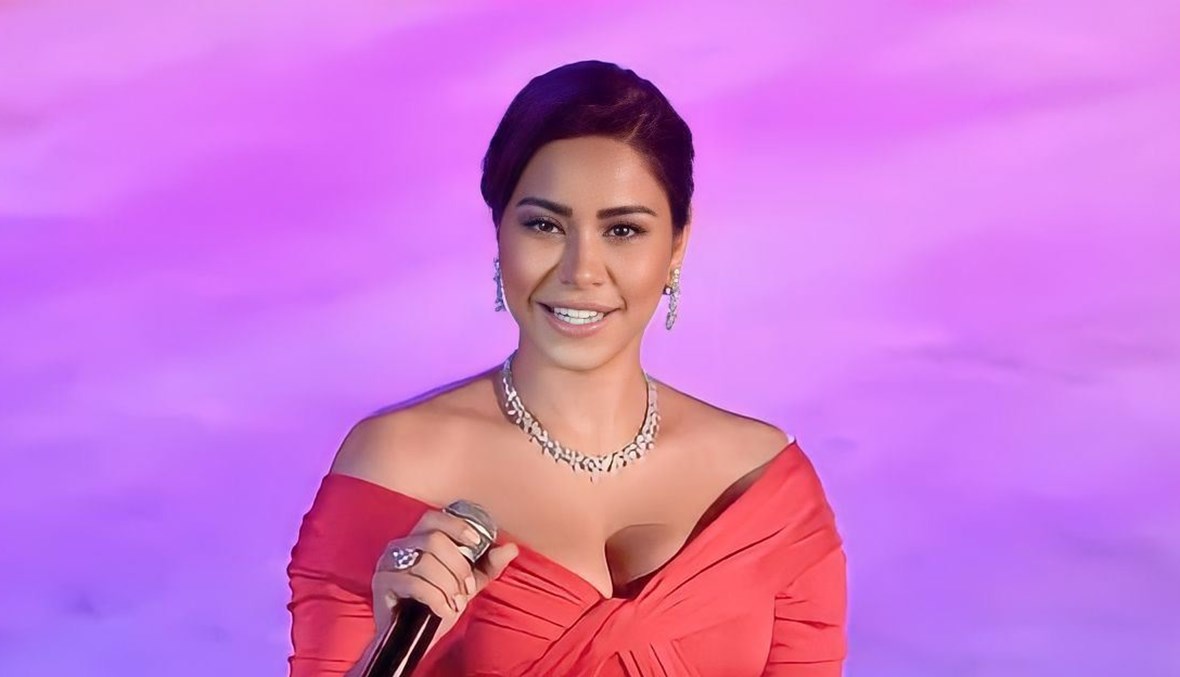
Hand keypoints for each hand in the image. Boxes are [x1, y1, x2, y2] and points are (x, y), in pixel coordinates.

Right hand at [370, 508, 518, 642]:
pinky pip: (414, 583)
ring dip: (448, 585)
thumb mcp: (467, 583)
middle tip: (466, 589)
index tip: (476, 543)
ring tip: (455, 602)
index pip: (435, 517)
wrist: (413, 640)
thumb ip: (487, 565)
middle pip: (434, 540)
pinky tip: (443, 610)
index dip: (457, 526)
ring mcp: (387, 563)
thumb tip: (511, 548)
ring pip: (426, 562)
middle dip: (458, 566)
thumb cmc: (438, 604)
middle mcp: (400, 545)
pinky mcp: (381, 583)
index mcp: (419, 538)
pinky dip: (435, 598)